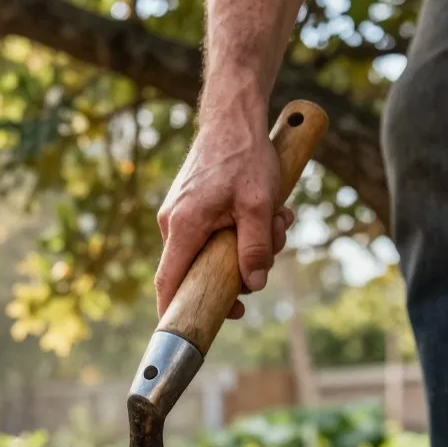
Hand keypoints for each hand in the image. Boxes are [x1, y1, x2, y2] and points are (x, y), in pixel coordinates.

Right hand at [155, 114, 293, 318]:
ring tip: (279, 219)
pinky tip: (269, 210)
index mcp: (184, 225)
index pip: (169, 281)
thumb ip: (256, 247)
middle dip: (237, 270)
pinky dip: (240, 229)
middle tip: (271, 253)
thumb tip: (254, 284)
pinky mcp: (190, 206)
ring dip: (247, 244)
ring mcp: (180, 214)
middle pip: (197, 268)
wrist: (233, 115)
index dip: (172, 310)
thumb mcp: (259, 204)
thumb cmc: (244, 154)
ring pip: (211, 250)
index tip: (182, 330)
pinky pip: (213, 232)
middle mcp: (174, 223)